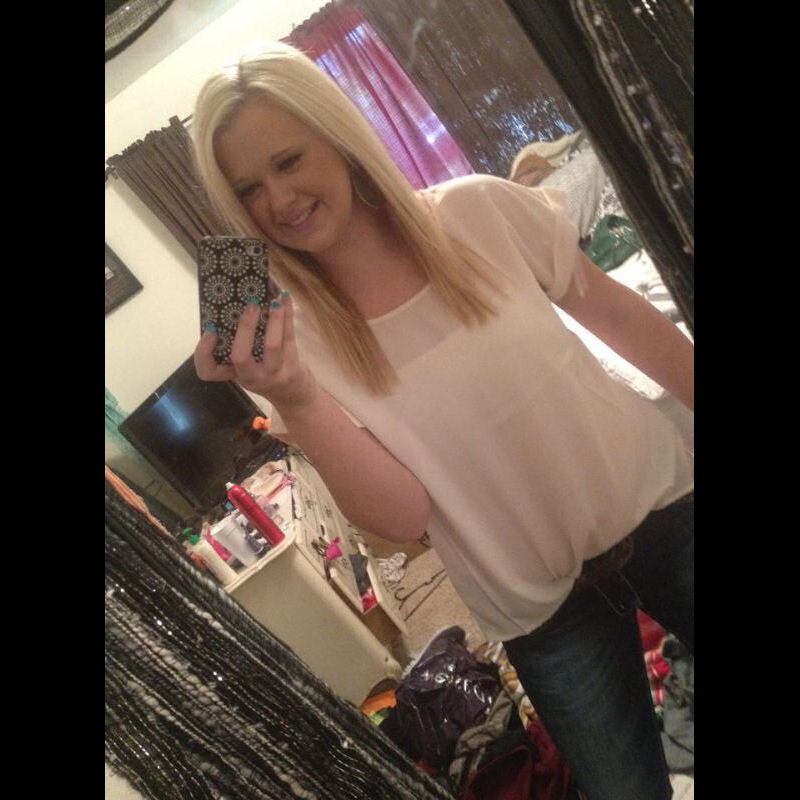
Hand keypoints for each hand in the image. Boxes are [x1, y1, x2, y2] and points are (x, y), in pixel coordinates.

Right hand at [194, 292, 317, 411]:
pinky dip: (288, 314)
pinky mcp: (292, 366)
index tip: (210, 330)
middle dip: (245, 328)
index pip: (208, 371)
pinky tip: (286, 298)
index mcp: (232, 373)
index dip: (204, 352)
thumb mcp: (246, 365)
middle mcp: (250, 377)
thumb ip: (237, 344)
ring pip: (272, 345)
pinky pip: (289, 336)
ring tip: (274, 299)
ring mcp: (272, 373)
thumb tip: (238, 302)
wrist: (293, 394)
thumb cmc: (263, 372)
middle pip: (241, 356)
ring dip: (274, 318)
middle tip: (251, 305)